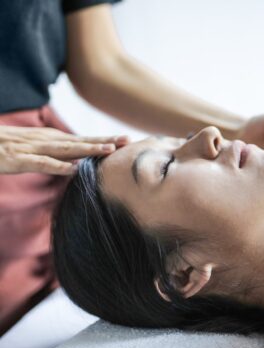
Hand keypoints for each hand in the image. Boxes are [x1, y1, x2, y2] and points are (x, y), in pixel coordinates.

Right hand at [0, 126, 129, 174]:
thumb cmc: (6, 148)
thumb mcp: (34, 148)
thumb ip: (55, 154)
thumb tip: (75, 162)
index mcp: (50, 139)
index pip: (83, 140)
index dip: (105, 140)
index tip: (127, 140)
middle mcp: (45, 140)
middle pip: (80, 141)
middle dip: (105, 141)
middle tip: (128, 140)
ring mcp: (32, 148)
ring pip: (65, 149)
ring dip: (88, 149)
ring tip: (109, 150)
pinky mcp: (18, 159)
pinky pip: (40, 163)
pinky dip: (57, 165)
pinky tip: (73, 169)